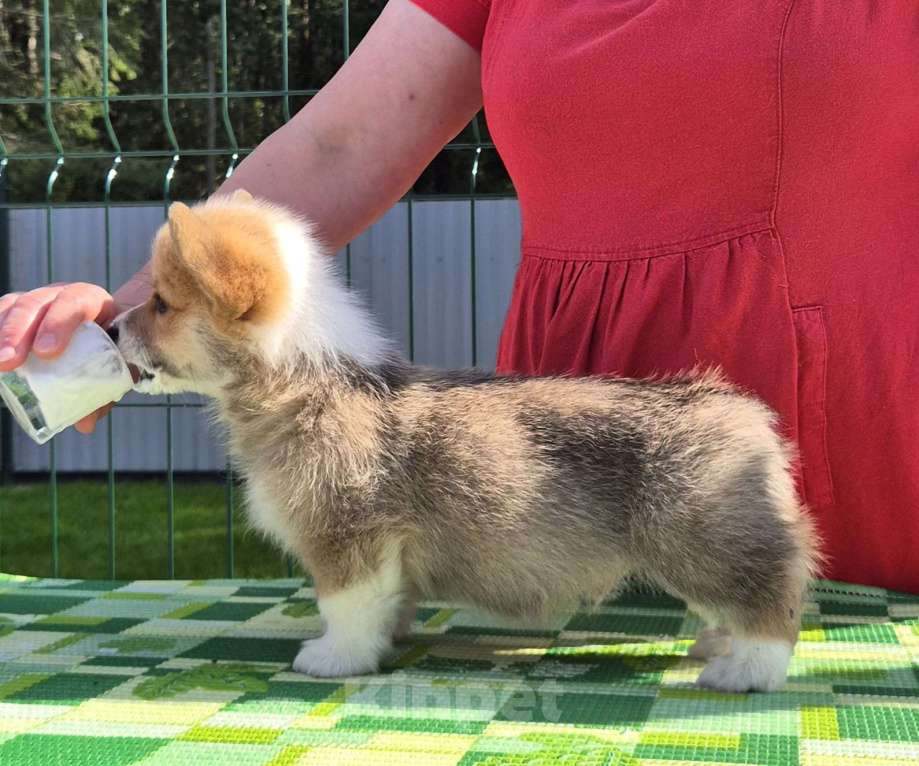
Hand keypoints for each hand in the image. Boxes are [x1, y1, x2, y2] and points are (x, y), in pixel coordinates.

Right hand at [0, 283, 119, 433]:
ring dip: (1, 334)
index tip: (47, 353)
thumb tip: (84, 424)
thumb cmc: (110, 348)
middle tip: (10, 362)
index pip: (75, 303)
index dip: (59, 324)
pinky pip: (0, 313)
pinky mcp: (16, 309)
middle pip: (36, 303)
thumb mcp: (114, 365)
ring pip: (13, 306)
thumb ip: (102, 392)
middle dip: (19, 332)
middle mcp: (60, 294)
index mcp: (92, 302)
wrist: (105, 327)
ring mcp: (36, 300)